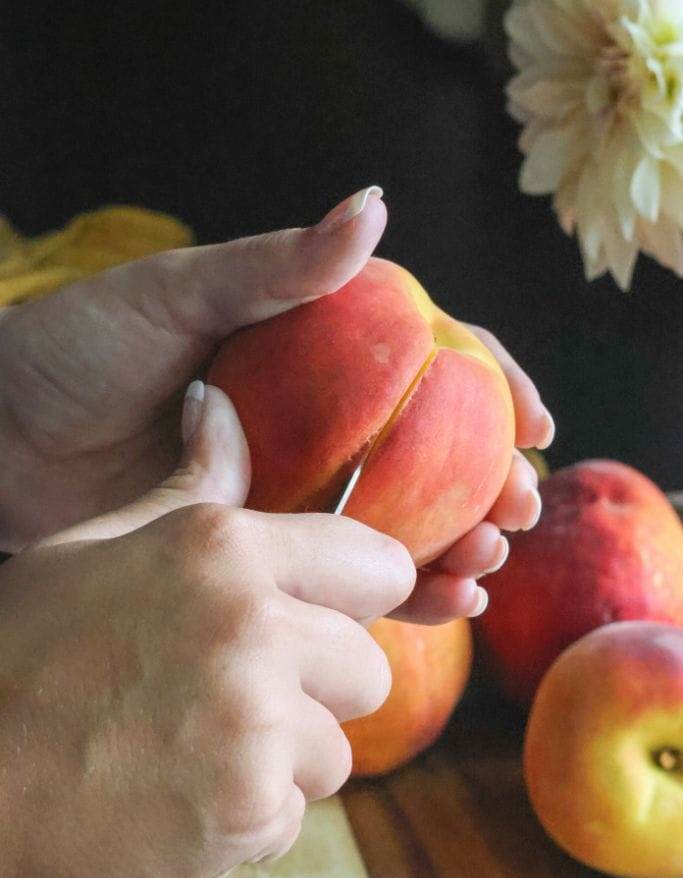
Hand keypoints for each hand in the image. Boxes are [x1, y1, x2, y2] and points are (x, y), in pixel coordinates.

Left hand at [0, 185, 552, 621]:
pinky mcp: (254, 553)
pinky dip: (393, 595)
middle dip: (486, 487)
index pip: (424, 366)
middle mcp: (309, 428)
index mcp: (307, 357)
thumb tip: (376, 207)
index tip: (537, 423)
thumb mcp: (177, 294)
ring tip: (485, 561)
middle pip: (426, 459)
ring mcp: (285, 495)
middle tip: (518, 511)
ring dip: (453, 549)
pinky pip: (335, 578)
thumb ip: (277, 267)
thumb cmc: (76, 348)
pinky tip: (437, 603)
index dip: (494, 391)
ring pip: (393, 527)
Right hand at [0, 386, 413, 877]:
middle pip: (367, 668)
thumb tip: (216, 402)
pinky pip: (293, 817)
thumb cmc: (18, 658)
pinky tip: (176, 800)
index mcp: (223, 548)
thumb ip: (186, 487)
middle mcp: (253, 626)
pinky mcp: (247, 809)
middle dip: (318, 693)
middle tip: (239, 700)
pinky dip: (246, 821)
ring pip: (335, 753)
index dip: (359, 599)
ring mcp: (255, 722)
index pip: (380, 566)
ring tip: (194, 753)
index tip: (326, 621)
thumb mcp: (94, 547)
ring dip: (281, 764)